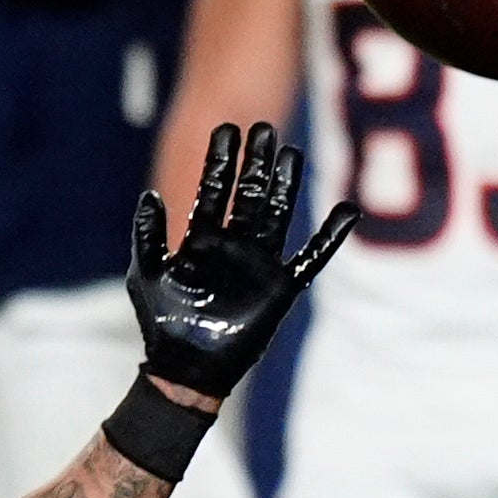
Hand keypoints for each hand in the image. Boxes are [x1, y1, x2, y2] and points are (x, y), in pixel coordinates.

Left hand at [126, 120, 350, 400]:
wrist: (185, 368)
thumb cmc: (162, 324)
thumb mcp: (147, 274)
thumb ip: (148, 235)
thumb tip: (150, 195)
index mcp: (201, 239)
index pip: (214, 191)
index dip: (221, 162)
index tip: (227, 129)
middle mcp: (233, 245)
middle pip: (250, 195)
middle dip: (256, 163)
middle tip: (263, 129)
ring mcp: (259, 263)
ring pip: (278, 215)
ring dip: (286, 185)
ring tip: (291, 153)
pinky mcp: (282, 287)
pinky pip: (312, 257)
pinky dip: (330, 237)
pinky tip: (349, 212)